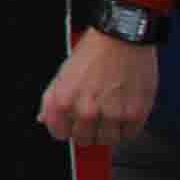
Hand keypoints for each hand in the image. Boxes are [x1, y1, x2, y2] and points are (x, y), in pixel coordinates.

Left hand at [39, 29, 156, 147]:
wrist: (122, 38)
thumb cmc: (93, 52)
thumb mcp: (62, 73)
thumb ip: (51, 99)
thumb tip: (45, 119)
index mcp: (64, 101)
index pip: (59, 134)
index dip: (65, 128)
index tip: (71, 124)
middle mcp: (87, 110)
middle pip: (84, 140)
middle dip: (87, 130)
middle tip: (93, 117)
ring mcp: (112, 114)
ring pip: (107, 141)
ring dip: (108, 132)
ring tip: (110, 115)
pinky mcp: (135, 114)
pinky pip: (129, 136)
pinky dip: (127, 128)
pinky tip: (124, 113)